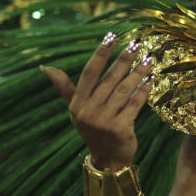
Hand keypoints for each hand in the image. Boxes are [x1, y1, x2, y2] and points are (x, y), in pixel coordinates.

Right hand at [41, 33, 153, 169]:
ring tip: (148, 59)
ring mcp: (103, 121)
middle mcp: (87, 111)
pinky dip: (143, 91)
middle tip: (136, 43)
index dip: (100, 54)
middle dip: (124, 60)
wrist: (107, 159)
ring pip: (123, 90)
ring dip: (137, 73)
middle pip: (109, 79)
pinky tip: (151, 79)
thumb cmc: (92, 130)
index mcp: (77, 104)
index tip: (111, 36)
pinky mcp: (120, 128)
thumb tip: (44, 67)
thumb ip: (64, 88)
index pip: (89, 73)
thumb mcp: (75, 110)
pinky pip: (134, 104)